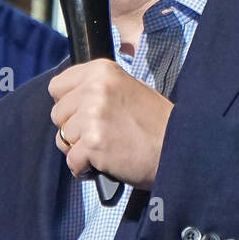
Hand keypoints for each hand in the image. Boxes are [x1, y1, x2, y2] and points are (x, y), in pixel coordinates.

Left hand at [49, 58, 173, 187]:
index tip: (85, 114)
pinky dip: (85, 168)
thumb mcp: (129, 89)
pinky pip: (73, 161)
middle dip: (74, 129)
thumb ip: (99, 90)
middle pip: (58, 115)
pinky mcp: (94, 143)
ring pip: (63, 139)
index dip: (69, 105)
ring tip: (106, 149)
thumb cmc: (157, 123)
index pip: (57, 87)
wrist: (181, 147)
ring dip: (80, 150)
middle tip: (101, 135)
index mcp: (102, 71)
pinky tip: (105, 163)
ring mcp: (93, 116)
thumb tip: (70, 103)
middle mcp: (95, 89)